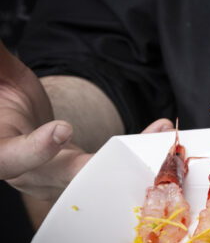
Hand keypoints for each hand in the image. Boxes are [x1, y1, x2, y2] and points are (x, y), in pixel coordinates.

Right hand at [0, 40, 173, 199]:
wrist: (10, 115)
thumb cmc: (2, 94)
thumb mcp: (1, 77)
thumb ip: (1, 63)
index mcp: (0, 151)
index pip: (10, 158)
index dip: (35, 149)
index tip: (63, 129)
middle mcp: (25, 172)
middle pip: (60, 176)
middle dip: (101, 164)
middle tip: (129, 152)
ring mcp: (55, 179)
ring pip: (95, 176)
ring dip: (131, 158)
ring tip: (160, 137)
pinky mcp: (81, 175)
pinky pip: (111, 169)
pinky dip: (136, 152)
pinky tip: (160, 133)